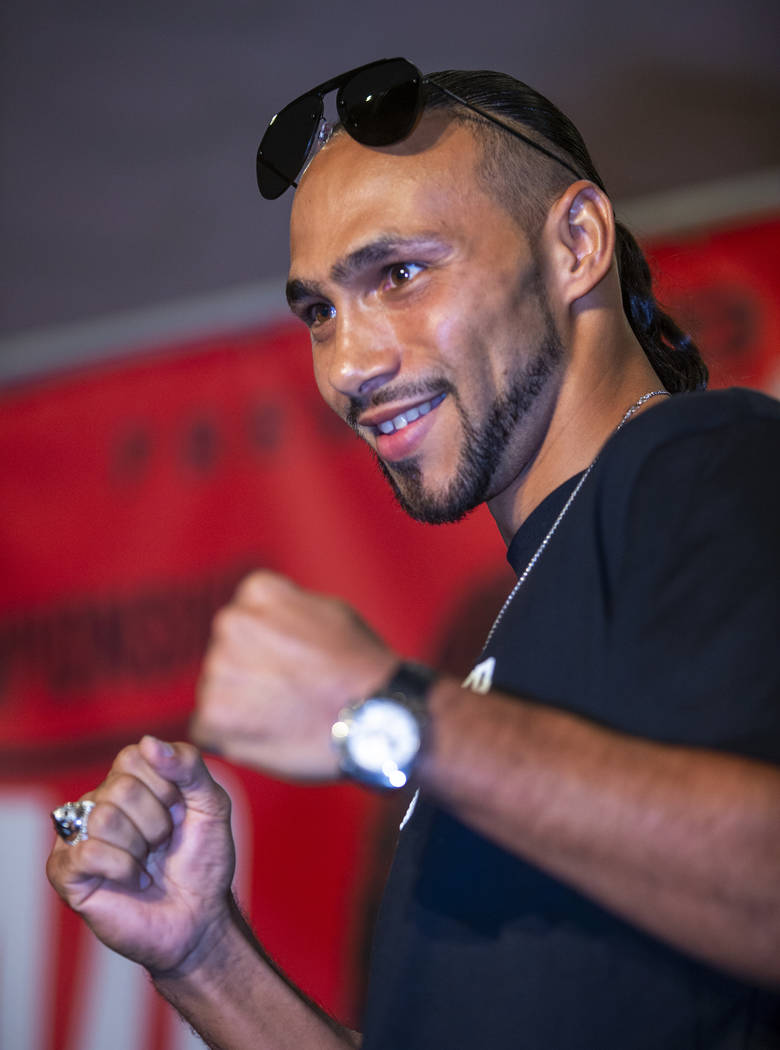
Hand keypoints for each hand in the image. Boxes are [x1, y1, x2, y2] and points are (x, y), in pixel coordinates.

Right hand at [46, 736, 235, 975]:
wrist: (200, 916)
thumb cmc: (203, 860)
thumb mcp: (211, 804)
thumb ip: (188, 766)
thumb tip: (149, 742)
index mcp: (129, 781)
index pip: (132, 756)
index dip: (166, 786)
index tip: (181, 812)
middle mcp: (99, 803)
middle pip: (119, 788)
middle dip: (156, 821)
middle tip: (164, 844)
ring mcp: (79, 837)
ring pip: (103, 818)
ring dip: (140, 847)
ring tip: (148, 863)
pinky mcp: (67, 873)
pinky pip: (87, 852)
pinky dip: (123, 869)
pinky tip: (134, 881)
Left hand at [191, 571, 396, 777]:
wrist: (376, 718)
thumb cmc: (360, 666)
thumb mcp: (329, 612)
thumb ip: (286, 611)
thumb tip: (264, 622)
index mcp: (258, 591)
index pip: (247, 618)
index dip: (269, 646)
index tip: (295, 663)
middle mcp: (231, 622)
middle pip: (227, 652)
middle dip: (250, 673)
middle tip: (289, 694)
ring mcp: (219, 668)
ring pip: (217, 689)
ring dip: (240, 704)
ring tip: (284, 716)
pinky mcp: (213, 715)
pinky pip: (209, 727)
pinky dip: (233, 735)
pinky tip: (269, 735)